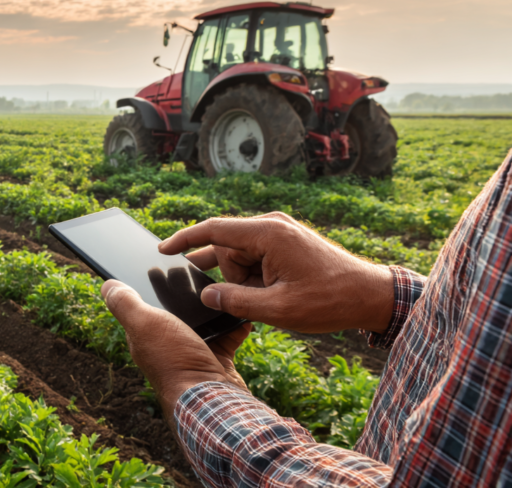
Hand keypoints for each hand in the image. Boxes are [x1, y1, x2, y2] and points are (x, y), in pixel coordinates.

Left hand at [101, 279, 251, 427]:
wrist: (213, 397)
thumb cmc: (175, 360)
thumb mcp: (144, 324)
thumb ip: (126, 304)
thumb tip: (106, 285)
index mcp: (144, 334)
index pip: (141, 303)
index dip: (147, 283)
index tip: (158, 261)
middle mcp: (165, 342)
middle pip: (174, 308)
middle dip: (185, 290)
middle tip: (198, 268)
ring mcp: (191, 350)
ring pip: (202, 318)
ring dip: (211, 304)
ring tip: (221, 284)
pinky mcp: (216, 357)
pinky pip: (226, 334)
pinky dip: (233, 323)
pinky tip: (239, 311)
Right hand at [160, 212, 394, 333]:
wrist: (372, 296)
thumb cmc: (330, 301)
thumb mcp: (278, 309)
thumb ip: (235, 302)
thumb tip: (207, 295)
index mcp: (268, 234)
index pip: (213, 229)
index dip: (184, 239)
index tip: (162, 250)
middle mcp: (272, 226)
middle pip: (227, 249)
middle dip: (230, 278)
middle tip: (255, 302)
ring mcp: (281, 233)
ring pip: (241, 256)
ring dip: (245, 281)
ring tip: (270, 301)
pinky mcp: (287, 243)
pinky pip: (256, 258)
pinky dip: (255, 278)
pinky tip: (268, 296)